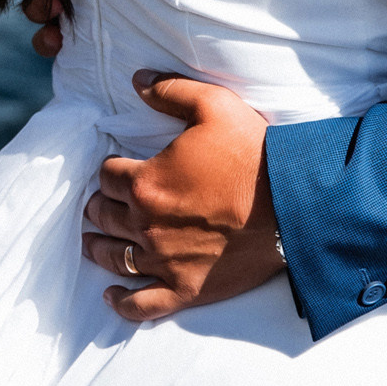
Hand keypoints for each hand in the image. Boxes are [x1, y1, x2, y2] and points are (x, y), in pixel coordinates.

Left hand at [79, 71, 284, 322]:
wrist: (295, 204)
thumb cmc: (253, 153)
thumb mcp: (213, 105)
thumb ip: (170, 91)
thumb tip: (137, 80)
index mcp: (146, 183)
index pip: (106, 176)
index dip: (109, 170)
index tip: (116, 170)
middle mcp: (147, 225)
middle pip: (104, 216)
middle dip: (100, 206)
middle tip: (101, 204)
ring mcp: (164, 261)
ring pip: (115, 258)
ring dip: (99, 247)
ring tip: (92, 242)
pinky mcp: (186, 290)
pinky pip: (142, 305)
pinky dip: (122, 302)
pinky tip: (110, 295)